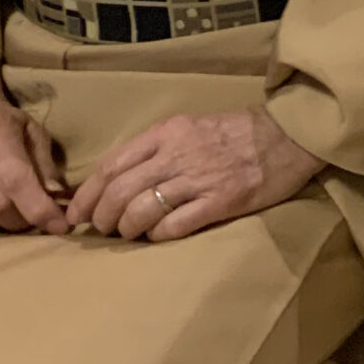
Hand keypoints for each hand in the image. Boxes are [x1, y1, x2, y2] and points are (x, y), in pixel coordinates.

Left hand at [63, 108, 325, 241]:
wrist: (287, 136)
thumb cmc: (235, 133)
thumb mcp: (189, 127)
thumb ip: (156, 149)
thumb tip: (117, 181)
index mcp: (166, 133)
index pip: (111, 165)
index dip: (87, 193)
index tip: (76, 212)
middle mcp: (177, 154)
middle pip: (119, 192)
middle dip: (102, 217)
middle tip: (101, 229)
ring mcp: (199, 179)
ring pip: (140, 211)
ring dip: (126, 229)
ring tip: (128, 234)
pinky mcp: (220, 202)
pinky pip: (174, 226)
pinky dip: (157, 235)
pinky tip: (156, 236)